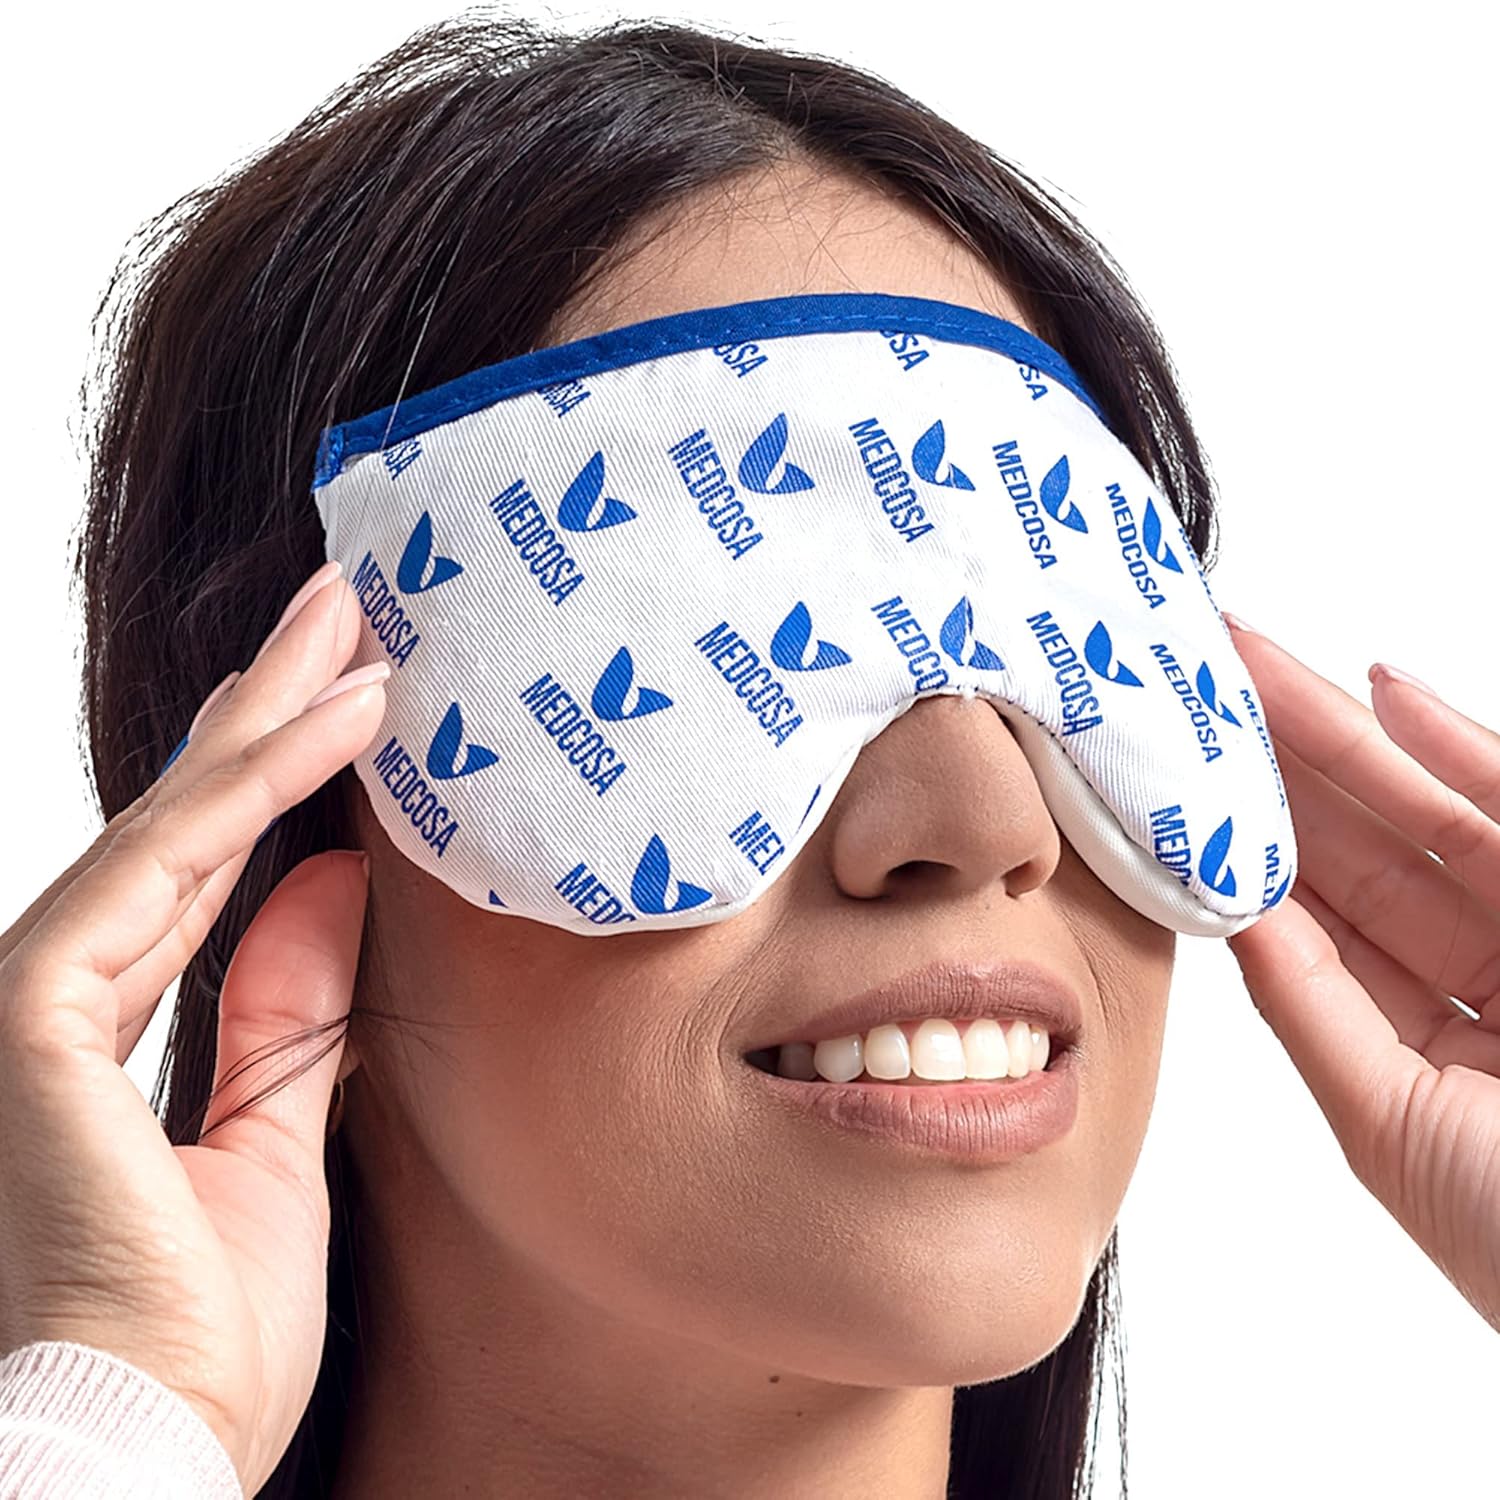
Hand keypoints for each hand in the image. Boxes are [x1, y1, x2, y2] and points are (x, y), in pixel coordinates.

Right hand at [0, 561, 388, 1492]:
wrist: (147, 1452)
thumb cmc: (198, 1336)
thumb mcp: (277, 1137)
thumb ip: (287, 1012)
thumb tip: (331, 888)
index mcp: (108, 1031)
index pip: (204, 869)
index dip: (276, 773)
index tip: (349, 698)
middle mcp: (59, 994)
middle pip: (191, 818)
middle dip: (274, 705)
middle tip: (352, 609)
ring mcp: (38, 994)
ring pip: (181, 816)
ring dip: (274, 709)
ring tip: (357, 620)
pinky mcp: (34, 1010)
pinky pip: (173, 868)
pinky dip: (259, 784)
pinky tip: (337, 714)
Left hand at [1222, 613, 1499, 1332]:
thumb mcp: (1392, 1124)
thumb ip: (1315, 1012)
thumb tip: (1233, 915)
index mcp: (1424, 1045)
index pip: (1321, 925)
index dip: (1252, 848)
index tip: (1184, 786)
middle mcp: (1485, 982)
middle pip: (1366, 855)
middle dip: (1284, 773)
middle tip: (1207, 697)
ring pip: (1431, 818)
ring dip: (1346, 739)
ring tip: (1259, 673)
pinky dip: (1459, 749)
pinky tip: (1387, 694)